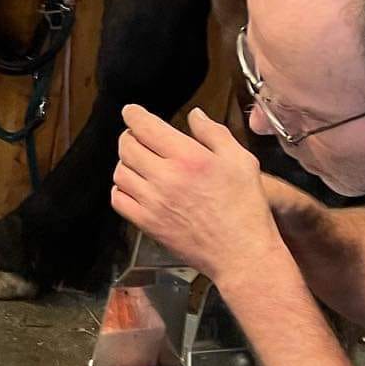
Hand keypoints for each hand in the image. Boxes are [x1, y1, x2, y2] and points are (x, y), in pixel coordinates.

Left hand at [111, 105, 289, 288]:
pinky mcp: (147, 223)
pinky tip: (135, 186)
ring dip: (126, 162)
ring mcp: (152, 202)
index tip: (131, 111)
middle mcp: (165, 178)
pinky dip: (121, 188)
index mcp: (189, 158)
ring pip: (120, 171)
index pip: (145, 127)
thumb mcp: (241, 161)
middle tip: (138, 136)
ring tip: (139, 161)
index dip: (133, 114)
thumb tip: (195, 116)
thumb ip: (214, 133)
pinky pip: (118, 199)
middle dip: (129, 136)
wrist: (240, 254)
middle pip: (127, 146)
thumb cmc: (246, 208)